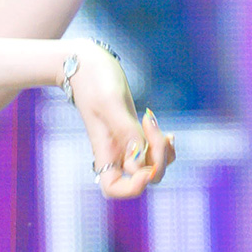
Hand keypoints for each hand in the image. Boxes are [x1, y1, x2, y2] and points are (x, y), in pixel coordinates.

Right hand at [66, 41, 175, 198]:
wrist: (84, 62)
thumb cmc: (93, 79)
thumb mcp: (110, 102)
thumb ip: (126, 131)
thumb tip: (142, 158)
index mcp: (103, 149)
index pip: (114, 188)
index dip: (134, 187)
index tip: (144, 165)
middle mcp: (115, 151)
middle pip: (142, 179)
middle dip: (157, 160)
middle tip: (150, 126)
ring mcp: (125, 142)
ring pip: (153, 166)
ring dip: (164, 153)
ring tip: (157, 128)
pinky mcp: (133, 131)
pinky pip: (154, 151)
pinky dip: (165, 146)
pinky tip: (166, 133)